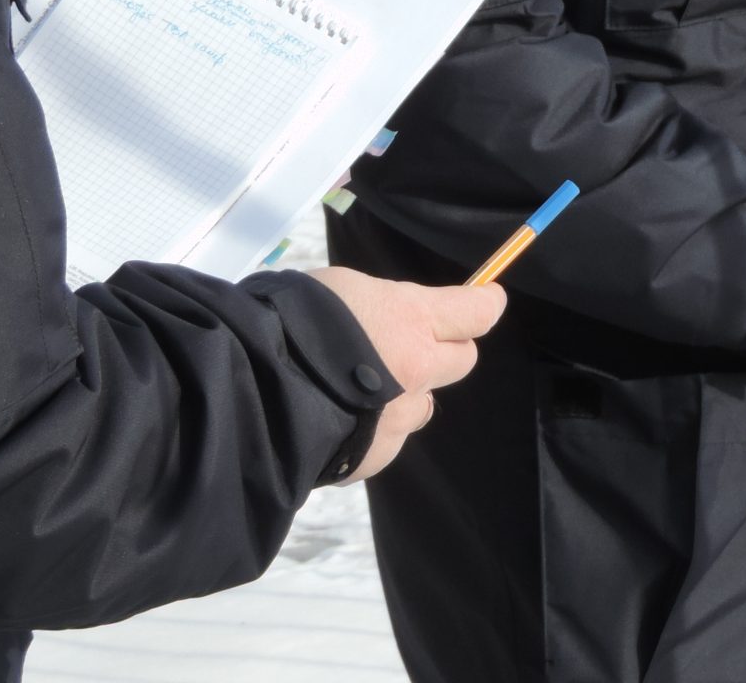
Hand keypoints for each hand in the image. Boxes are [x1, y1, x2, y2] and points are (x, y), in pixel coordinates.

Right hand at [306, 267, 506, 481]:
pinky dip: (372, 430)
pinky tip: (340, 421)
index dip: (484, 304)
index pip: (475, 311)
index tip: (488, 299)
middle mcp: (417, 369)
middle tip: (414, 344)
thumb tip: (386, 319)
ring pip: (423, 406)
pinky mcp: (375, 456)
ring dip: (407, 395)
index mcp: (410, 319)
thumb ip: (377, 308)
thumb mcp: (339, 290)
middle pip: (462, 359)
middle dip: (445, 349)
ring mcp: (398, 417)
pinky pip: (387, 440)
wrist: (257, 390)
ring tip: (363, 391)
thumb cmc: (292, 321)